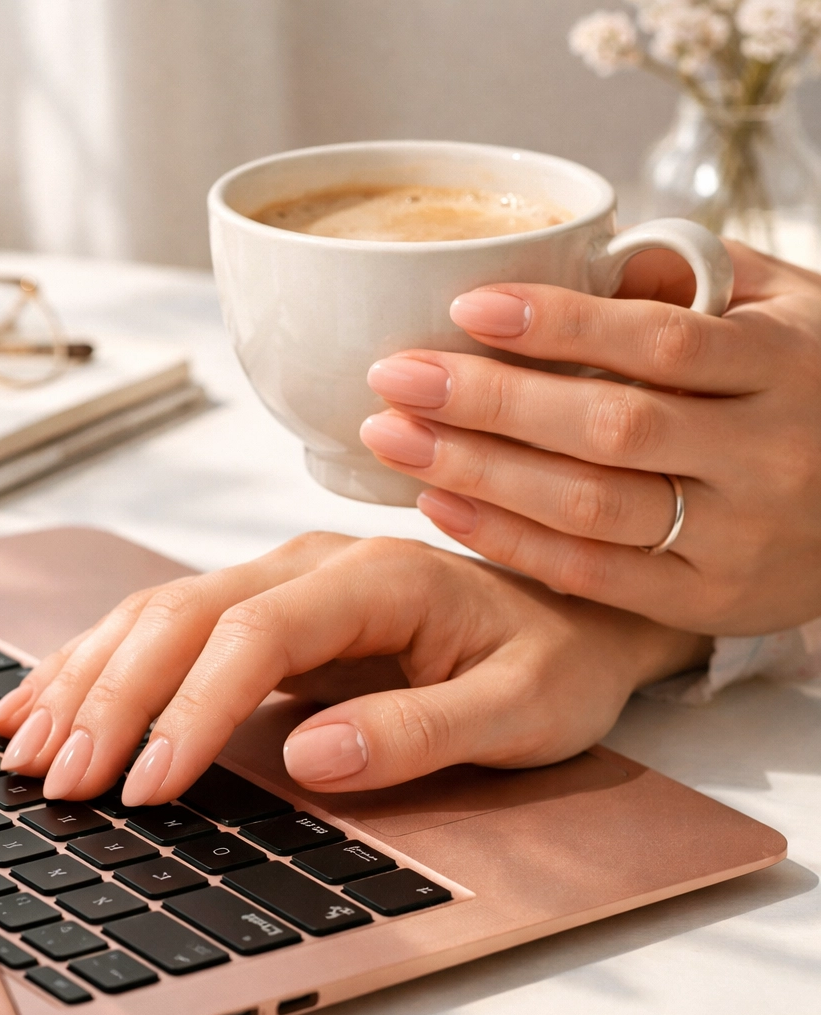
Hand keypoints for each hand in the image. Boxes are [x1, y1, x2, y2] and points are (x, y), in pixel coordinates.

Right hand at [0, 532, 707, 804]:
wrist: (567, 616)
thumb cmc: (550, 661)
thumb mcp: (520, 709)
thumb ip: (421, 729)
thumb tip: (313, 756)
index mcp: (378, 578)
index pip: (258, 632)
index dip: (194, 706)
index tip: (149, 784)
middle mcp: (316, 563)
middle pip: (188, 613)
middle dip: (115, 695)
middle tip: (62, 777)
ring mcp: (286, 577)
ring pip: (163, 609)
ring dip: (92, 673)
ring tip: (31, 741)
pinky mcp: (270, 605)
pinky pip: (173, 623)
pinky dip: (108, 658)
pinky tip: (59, 691)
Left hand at [360, 242, 820, 635]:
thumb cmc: (818, 391)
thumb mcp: (789, 313)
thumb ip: (696, 282)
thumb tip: (582, 256)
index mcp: (788, 368)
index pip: (663, 342)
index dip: (562, 324)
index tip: (466, 306)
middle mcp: (766, 457)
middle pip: (609, 428)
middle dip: (489, 401)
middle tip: (394, 376)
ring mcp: (736, 540)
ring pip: (589, 506)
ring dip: (477, 472)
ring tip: (391, 437)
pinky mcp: (704, 602)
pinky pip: (591, 574)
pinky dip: (507, 541)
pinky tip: (438, 504)